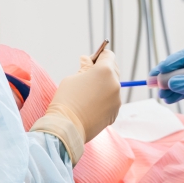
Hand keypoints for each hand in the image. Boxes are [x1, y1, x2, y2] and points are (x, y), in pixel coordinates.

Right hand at [32, 50, 120, 164]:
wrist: (67, 127)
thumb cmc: (66, 99)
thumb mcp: (72, 78)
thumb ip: (84, 67)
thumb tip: (87, 60)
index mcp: (105, 71)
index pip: (108, 55)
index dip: (98, 57)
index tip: (89, 63)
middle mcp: (115, 84)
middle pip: (113, 70)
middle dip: (102, 71)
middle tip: (87, 77)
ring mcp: (117, 100)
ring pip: (112, 87)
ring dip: (103, 86)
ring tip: (87, 94)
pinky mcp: (115, 113)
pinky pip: (111, 101)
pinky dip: (104, 100)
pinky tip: (90, 106)